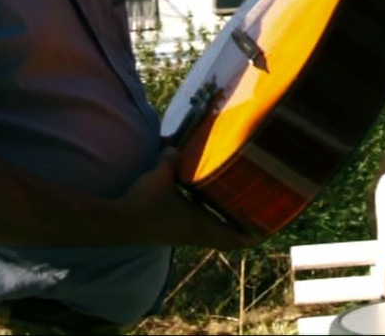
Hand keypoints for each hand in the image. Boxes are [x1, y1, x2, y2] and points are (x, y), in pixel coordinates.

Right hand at [122, 148, 261, 249]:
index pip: (233, 238)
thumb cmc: (143, 203)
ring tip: (236, 207)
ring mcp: (182, 234)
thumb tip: (176, 145)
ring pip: (211, 232)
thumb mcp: (161, 174)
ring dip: (224, 223)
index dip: (253, 237)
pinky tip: (203, 201)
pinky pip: (196, 226)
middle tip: (257, 215)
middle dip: (243, 229)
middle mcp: (193, 234)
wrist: (116, 223)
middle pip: (226, 238)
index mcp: (198, 226)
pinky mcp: (171, 230)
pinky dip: (205, 216)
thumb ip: (172, 158)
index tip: (268, 231)